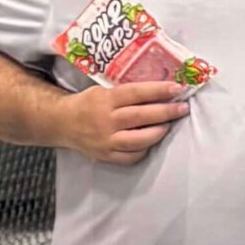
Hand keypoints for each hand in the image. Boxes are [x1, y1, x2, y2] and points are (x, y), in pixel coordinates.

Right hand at [56, 80, 190, 166]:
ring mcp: (106, 141)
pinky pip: (132, 156)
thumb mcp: (103, 91)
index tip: (179, 88)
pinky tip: (152, 141)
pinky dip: (145, 149)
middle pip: (142, 116)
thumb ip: (128, 93)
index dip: (159, 90)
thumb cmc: (88, 104)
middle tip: (183, 108)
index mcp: (105, 100)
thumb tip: (163, 90)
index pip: (136, 93)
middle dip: (166, 112)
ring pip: (139, 139)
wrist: (61, 123)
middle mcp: (105, 121)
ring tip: (169, 125)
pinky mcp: (106, 156)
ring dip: (159, 132)